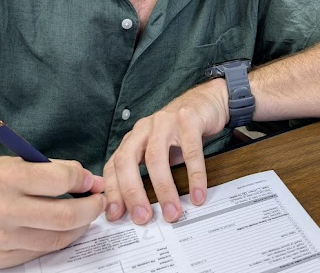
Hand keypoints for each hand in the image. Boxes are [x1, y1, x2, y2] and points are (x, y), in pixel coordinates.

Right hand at [0, 156, 104, 269]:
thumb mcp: (16, 162)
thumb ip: (54, 170)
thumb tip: (89, 181)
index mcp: (8, 178)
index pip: (61, 180)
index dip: (83, 181)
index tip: (90, 182)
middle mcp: (1, 209)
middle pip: (64, 216)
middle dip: (91, 209)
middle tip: (97, 203)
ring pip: (55, 239)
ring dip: (78, 228)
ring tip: (82, 217)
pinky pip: (37, 253)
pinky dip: (54, 241)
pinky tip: (58, 231)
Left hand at [102, 80, 228, 225]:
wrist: (206, 101)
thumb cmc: (180, 130)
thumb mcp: (158, 149)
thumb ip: (147, 171)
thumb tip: (139, 208)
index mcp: (133, 138)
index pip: (114, 165)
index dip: (112, 191)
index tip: (115, 215)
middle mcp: (144, 128)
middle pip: (128, 161)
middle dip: (132, 192)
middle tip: (142, 217)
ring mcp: (165, 122)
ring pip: (156, 157)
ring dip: (163, 189)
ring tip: (172, 211)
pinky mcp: (188, 119)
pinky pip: (190, 151)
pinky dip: (194, 175)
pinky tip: (197, 193)